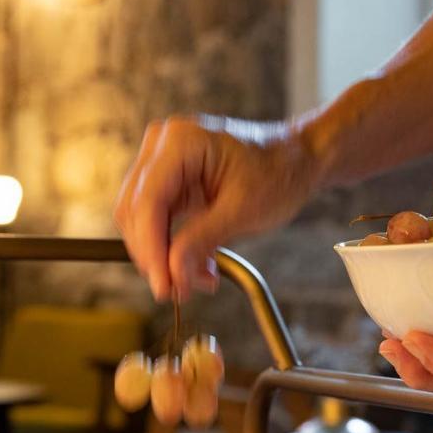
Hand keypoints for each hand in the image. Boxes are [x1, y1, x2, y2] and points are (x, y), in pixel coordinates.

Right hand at [114, 115, 316, 300]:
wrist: (297, 159)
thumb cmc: (279, 171)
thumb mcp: (243, 211)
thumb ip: (202, 241)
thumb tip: (173, 275)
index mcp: (180, 142)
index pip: (147, 202)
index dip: (150, 249)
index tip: (163, 285)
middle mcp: (162, 146)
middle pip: (136, 212)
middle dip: (156, 257)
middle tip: (179, 291)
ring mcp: (162, 162)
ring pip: (142, 221)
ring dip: (164, 257)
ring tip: (197, 280)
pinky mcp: (169, 181)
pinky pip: (157, 221)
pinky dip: (173, 249)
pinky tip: (197, 268)